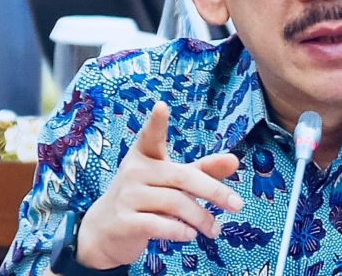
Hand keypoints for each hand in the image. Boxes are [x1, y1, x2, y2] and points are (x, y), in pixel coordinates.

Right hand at [75, 102, 242, 269]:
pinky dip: (178, 230)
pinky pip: (157, 224)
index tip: (161, 106)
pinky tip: (190, 235)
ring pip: (174, 202)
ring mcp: (127, 196)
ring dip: (201, 218)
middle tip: (238, 205)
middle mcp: (134, 171)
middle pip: (182, 176)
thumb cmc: (145, 198)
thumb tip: (234, 160)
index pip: (150, 136)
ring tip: (215, 229)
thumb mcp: (172, 181)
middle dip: (213, 191)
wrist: (104, 232)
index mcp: (144, 155)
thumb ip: (203, 170)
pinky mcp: (124, 222)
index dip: (156, 122)